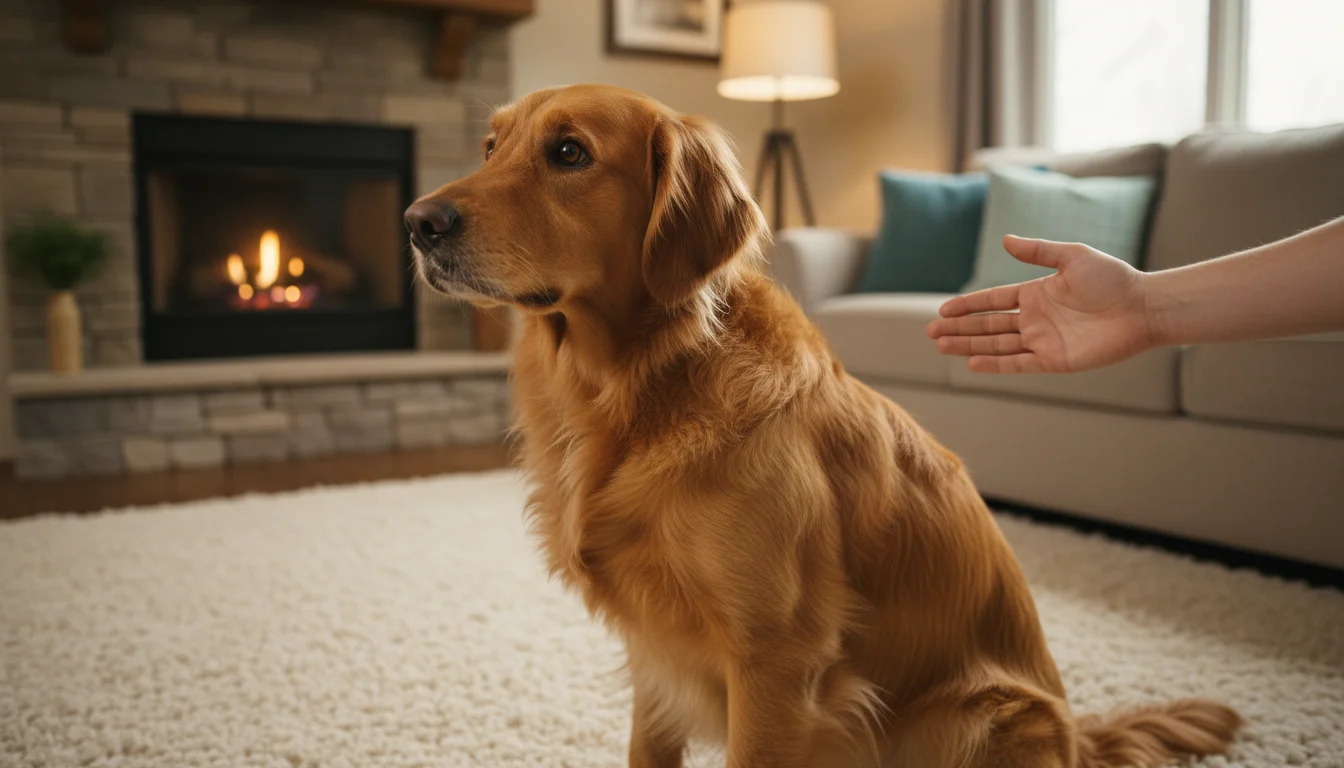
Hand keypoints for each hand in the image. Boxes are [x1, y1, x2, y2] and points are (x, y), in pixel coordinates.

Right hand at [926, 236, 1155, 372]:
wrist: (1142, 308)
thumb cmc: (1113, 279)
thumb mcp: (1072, 257)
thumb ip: (1038, 251)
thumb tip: (1005, 239)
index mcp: (1035, 293)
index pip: (992, 301)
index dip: (967, 306)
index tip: (943, 310)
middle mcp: (1034, 319)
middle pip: (988, 325)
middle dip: (959, 329)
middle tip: (931, 332)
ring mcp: (1042, 340)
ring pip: (996, 345)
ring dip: (968, 345)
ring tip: (941, 346)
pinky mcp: (1053, 360)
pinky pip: (1017, 363)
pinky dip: (995, 365)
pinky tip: (972, 363)